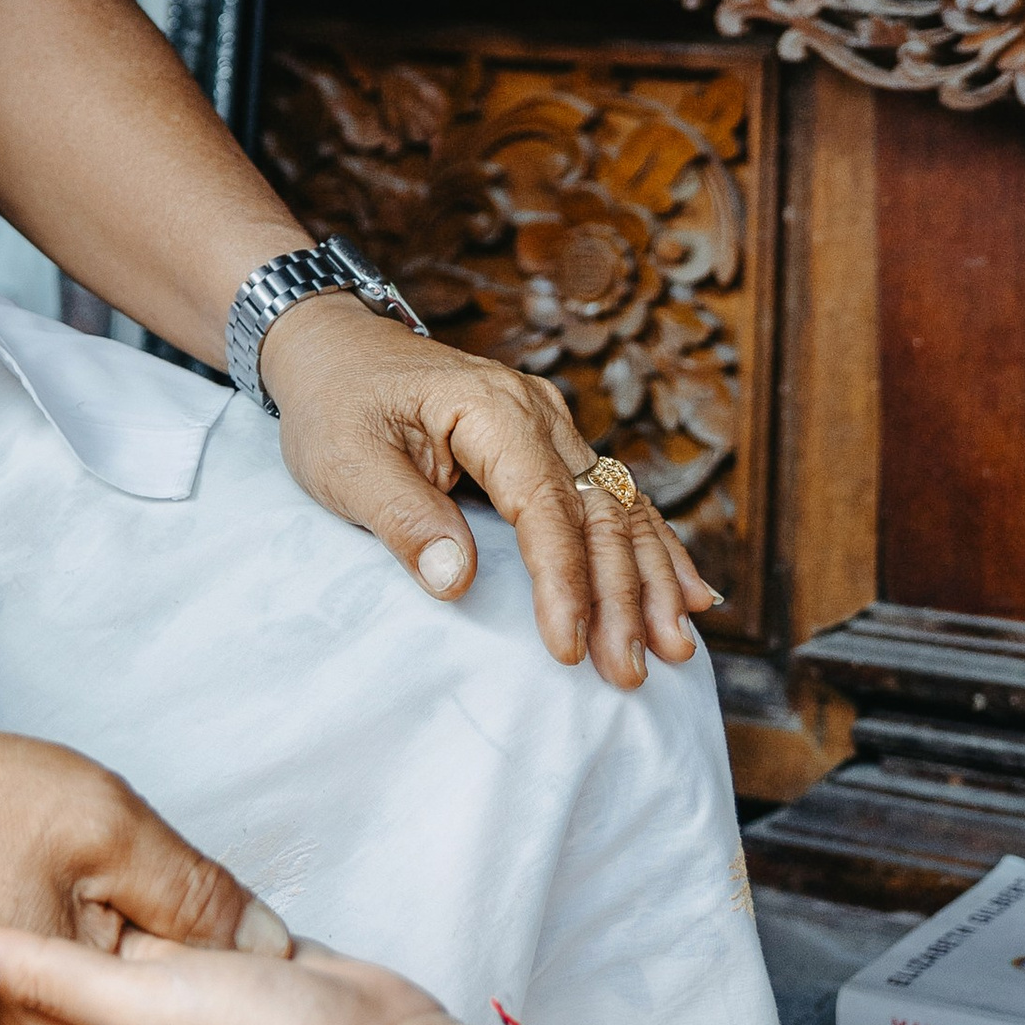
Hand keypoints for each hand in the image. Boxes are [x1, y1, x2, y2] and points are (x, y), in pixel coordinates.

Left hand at [260, 293, 717, 685]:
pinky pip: (614, 498)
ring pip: (620, 506)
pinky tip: (688, 594)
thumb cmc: (335, 406)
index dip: (562, 580)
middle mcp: (537, 411)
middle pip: (598, 510)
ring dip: (650, 580)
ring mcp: (552, 426)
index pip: (544, 505)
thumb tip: (456, 581)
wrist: (336, 352)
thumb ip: (402, 518)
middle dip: (621, 596)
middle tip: (630, 672)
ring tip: (673, 649)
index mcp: (488, 408)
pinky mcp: (552, 446)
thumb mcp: (344, 463)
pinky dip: (652, 548)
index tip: (566, 648)